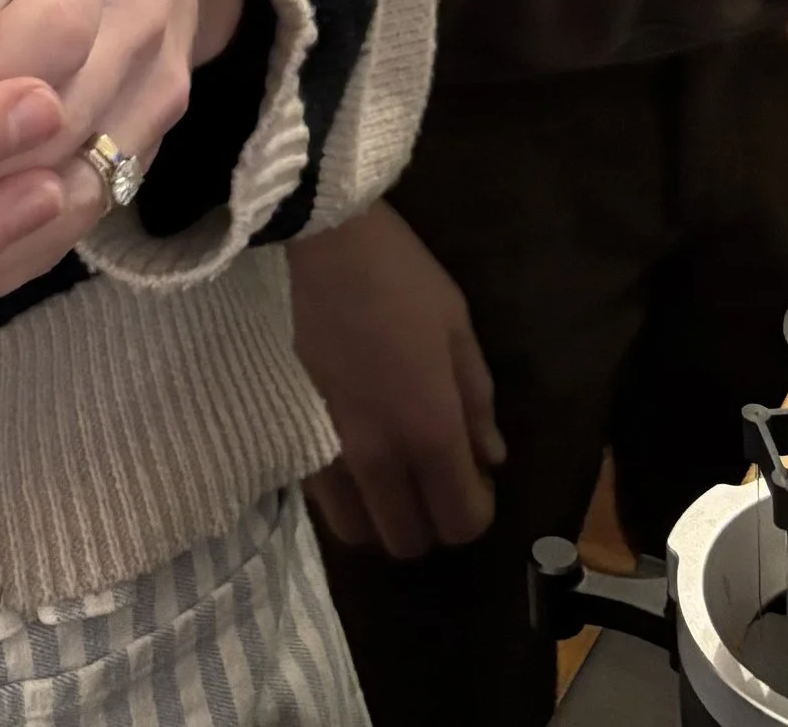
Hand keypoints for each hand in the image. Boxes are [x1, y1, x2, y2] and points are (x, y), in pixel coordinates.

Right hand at [291, 200, 502, 556]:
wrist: (327, 245)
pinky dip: (347, 497)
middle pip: (408, 541)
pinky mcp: (297, 436)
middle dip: (431, 522)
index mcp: (430, 431)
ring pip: (358, 532)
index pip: (461, 521)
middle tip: (437, 476)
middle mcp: (380, 458)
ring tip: (395, 474)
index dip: (478, 511)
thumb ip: (477, 403)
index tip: (478, 478)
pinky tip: (358, 456)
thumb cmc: (404, 280)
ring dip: (383, 516)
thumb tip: (491, 458)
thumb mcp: (460, 331)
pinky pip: (325, 500)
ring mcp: (331, 452)